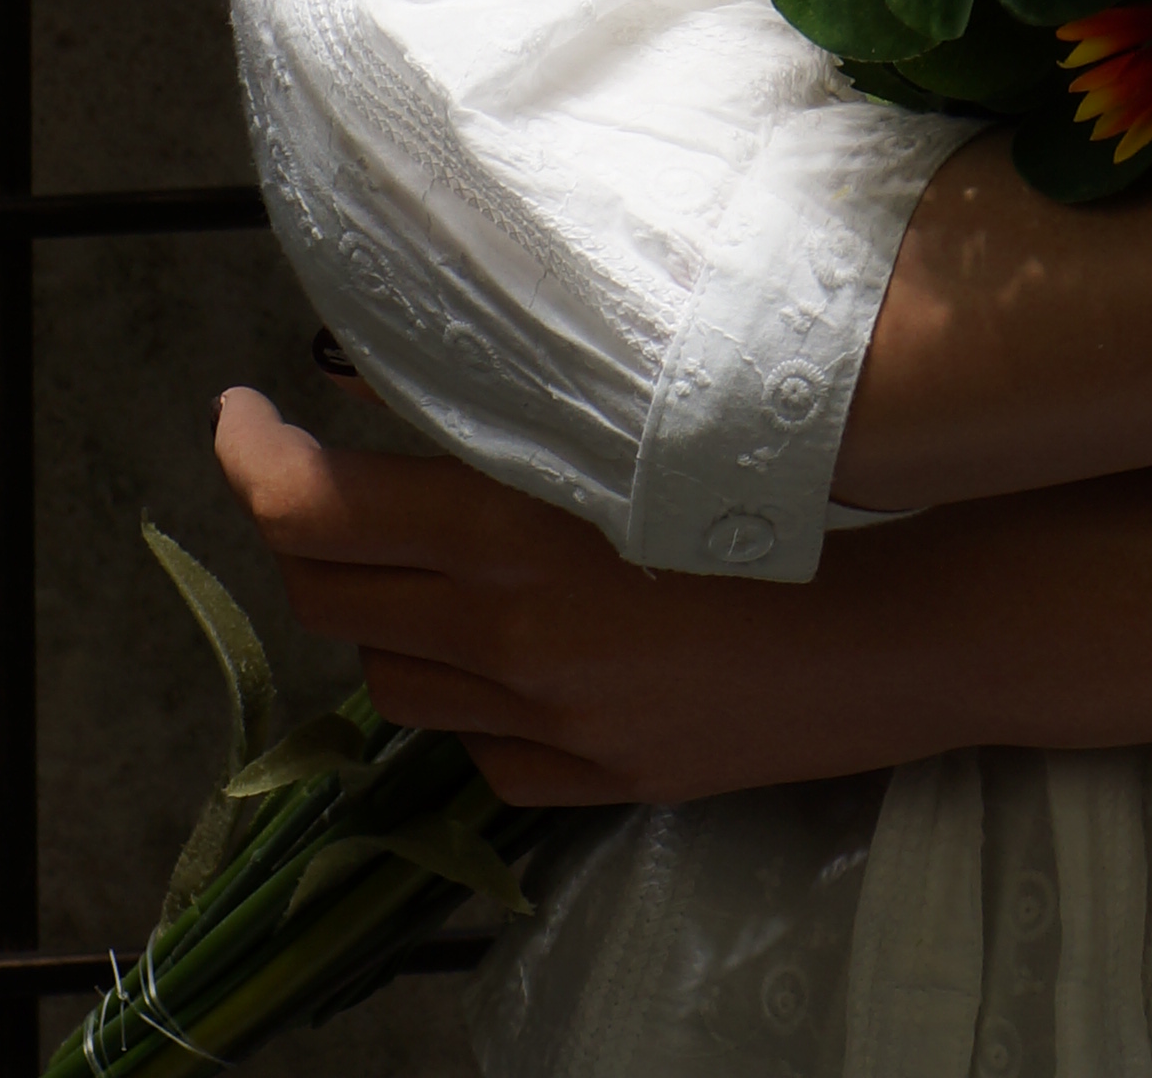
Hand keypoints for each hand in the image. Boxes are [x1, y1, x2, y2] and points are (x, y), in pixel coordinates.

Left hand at [212, 388, 885, 808]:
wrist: (914, 624)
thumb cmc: (802, 481)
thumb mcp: (650, 419)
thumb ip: (520, 410)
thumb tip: (402, 370)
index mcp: (516, 535)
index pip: (316, 508)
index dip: (252, 459)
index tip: (237, 418)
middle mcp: (509, 640)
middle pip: (330, 598)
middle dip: (303, 530)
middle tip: (322, 474)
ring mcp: (546, 725)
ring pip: (389, 677)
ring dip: (383, 614)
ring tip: (429, 556)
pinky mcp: (589, 781)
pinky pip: (474, 743)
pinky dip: (465, 691)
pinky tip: (516, 645)